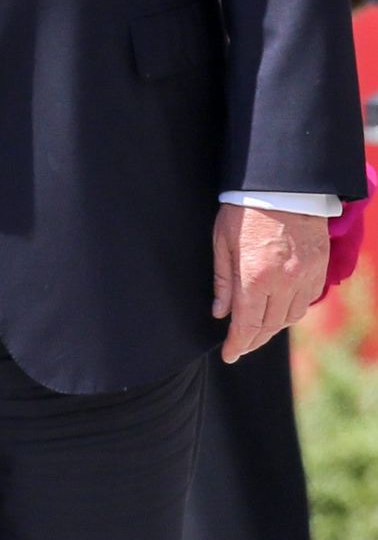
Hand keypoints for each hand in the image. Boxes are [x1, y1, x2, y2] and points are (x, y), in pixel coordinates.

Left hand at [212, 203, 330, 362]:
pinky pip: (306, 301)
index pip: (246, 325)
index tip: (229, 355)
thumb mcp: (222, 242)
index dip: (237, 344)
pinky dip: (292, 312)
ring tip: (257, 332)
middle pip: (269, 326)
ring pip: (290, 317)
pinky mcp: (319, 267)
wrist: (284, 184)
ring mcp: (305, 276)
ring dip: (272, 329)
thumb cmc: (245, 209)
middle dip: (252, 341)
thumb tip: (220, 312)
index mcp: (255, 277)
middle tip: (240, 348)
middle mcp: (284, 282)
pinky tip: (279, 312)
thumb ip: (223, 281)